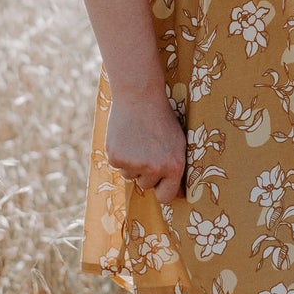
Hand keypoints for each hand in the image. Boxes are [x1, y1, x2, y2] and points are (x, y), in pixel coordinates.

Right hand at [105, 82, 185, 204]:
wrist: (139, 96)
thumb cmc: (161, 119)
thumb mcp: (178, 143)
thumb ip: (176, 168)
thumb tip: (178, 195)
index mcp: (174, 166)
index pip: (166, 197)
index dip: (161, 191)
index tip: (159, 186)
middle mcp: (155, 168)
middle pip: (146, 185)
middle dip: (146, 172)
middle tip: (147, 148)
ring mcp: (134, 164)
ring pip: (130, 176)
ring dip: (132, 163)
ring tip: (138, 140)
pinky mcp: (116, 158)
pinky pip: (118, 166)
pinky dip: (120, 155)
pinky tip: (126, 138)